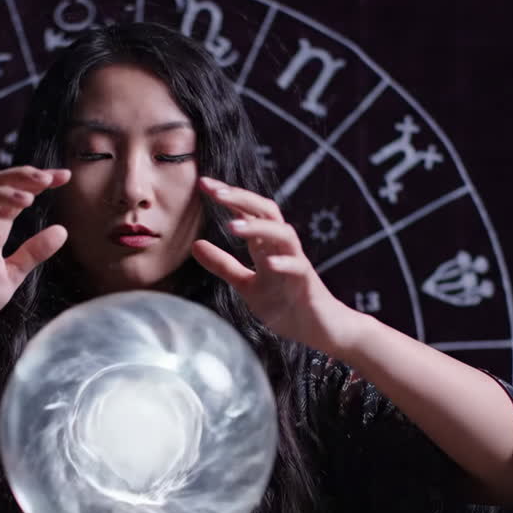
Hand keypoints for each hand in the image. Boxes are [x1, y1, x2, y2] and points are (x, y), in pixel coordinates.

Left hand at [190, 176, 356, 352]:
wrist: (317, 328)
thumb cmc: (284, 303)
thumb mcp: (246, 284)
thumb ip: (223, 265)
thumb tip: (195, 244)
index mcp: (265, 246)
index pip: (247, 212)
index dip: (228, 197)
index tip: (203, 184)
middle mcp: (281, 248)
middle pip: (266, 211)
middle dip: (242, 198)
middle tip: (216, 191)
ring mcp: (296, 263)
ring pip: (283, 234)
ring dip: (259, 228)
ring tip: (232, 227)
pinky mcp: (307, 283)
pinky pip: (298, 268)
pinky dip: (284, 263)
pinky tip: (268, 263)